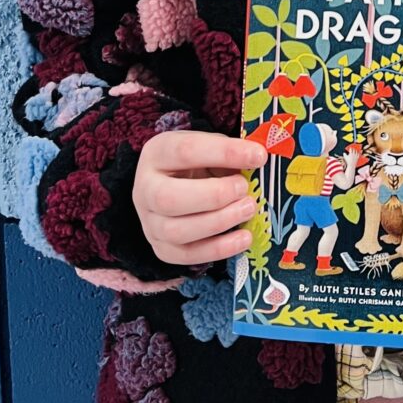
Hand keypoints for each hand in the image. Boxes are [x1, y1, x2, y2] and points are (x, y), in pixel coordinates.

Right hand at [133, 131, 267, 264]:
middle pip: (169, 198)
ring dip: (219, 222)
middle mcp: (145, 190)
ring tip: (248, 209)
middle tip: (245, 188)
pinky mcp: (162, 248)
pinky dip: (219, 249)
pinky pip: (187, 255)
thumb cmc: (197, 162)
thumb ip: (229, 152)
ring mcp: (149, 223)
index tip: (258, 156)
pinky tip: (244, 237)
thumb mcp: (209, 146)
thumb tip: (257, 159)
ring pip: (176, 231)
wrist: (175, 184)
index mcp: (156, 154)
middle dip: (214, 195)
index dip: (225, 153)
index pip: (185, 151)